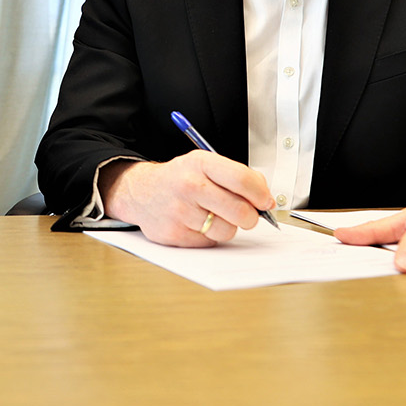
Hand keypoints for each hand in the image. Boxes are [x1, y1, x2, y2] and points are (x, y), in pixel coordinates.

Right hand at [99, 152, 274, 246]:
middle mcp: (189, 186)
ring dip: (227, 227)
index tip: (265, 201)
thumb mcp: (204, 164)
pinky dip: (209, 236)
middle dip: (250, 217)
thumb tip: (265, 198)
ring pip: (227, 231)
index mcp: (200, 163)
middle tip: (247, 215)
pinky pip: (209, 242)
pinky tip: (197, 223)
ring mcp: (180, 211)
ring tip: (214, 216)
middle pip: (239, 210)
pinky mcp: (174, 234)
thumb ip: (236, 176)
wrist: (141, 192)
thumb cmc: (179, 178)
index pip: (242, 180)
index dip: (261, 194)